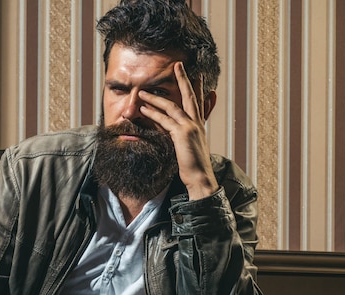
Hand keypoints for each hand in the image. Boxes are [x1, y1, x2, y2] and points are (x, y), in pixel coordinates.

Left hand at [139, 61, 218, 199]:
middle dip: (183, 79)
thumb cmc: (195, 168)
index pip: (198, 103)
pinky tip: (144, 109)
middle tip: (178, 65)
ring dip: (155, 98)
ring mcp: (190, 127)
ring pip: (172, 106)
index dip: (197, 88)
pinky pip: (165, 120)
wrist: (201, 179)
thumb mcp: (192, 149)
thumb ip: (187, 139)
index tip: (196, 75)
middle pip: (189, 96)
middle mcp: (197, 123)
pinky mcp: (182, 134)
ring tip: (143, 91)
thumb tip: (179, 136)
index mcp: (200, 126)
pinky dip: (153, 113)